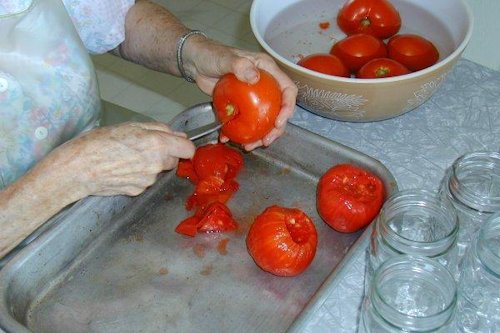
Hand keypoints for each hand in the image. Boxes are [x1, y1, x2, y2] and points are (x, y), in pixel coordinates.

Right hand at [48, 122, 194, 196]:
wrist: (78, 168)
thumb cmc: (99, 143)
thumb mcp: (130, 125)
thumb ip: (159, 129)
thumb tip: (178, 135)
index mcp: (158, 144)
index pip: (188, 149)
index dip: (183, 146)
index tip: (177, 143)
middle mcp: (157, 164)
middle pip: (173, 160)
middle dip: (164, 154)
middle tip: (143, 146)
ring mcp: (148, 180)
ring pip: (158, 170)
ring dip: (149, 164)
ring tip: (126, 157)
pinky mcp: (138, 190)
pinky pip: (145, 180)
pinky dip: (138, 175)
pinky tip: (121, 168)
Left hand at [184, 38, 297, 150]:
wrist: (195, 62)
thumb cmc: (212, 54)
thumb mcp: (226, 58)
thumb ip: (240, 65)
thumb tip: (254, 77)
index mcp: (267, 71)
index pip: (288, 89)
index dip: (288, 107)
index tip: (279, 122)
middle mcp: (264, 85)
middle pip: (278, 110)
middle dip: (275, 129)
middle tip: (266, 141)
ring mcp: (253, 97)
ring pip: (263, 120)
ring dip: (259, 135)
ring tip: (250, 146)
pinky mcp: (241, 105)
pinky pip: (246, 122)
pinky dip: (239, 132)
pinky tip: (230, 139)